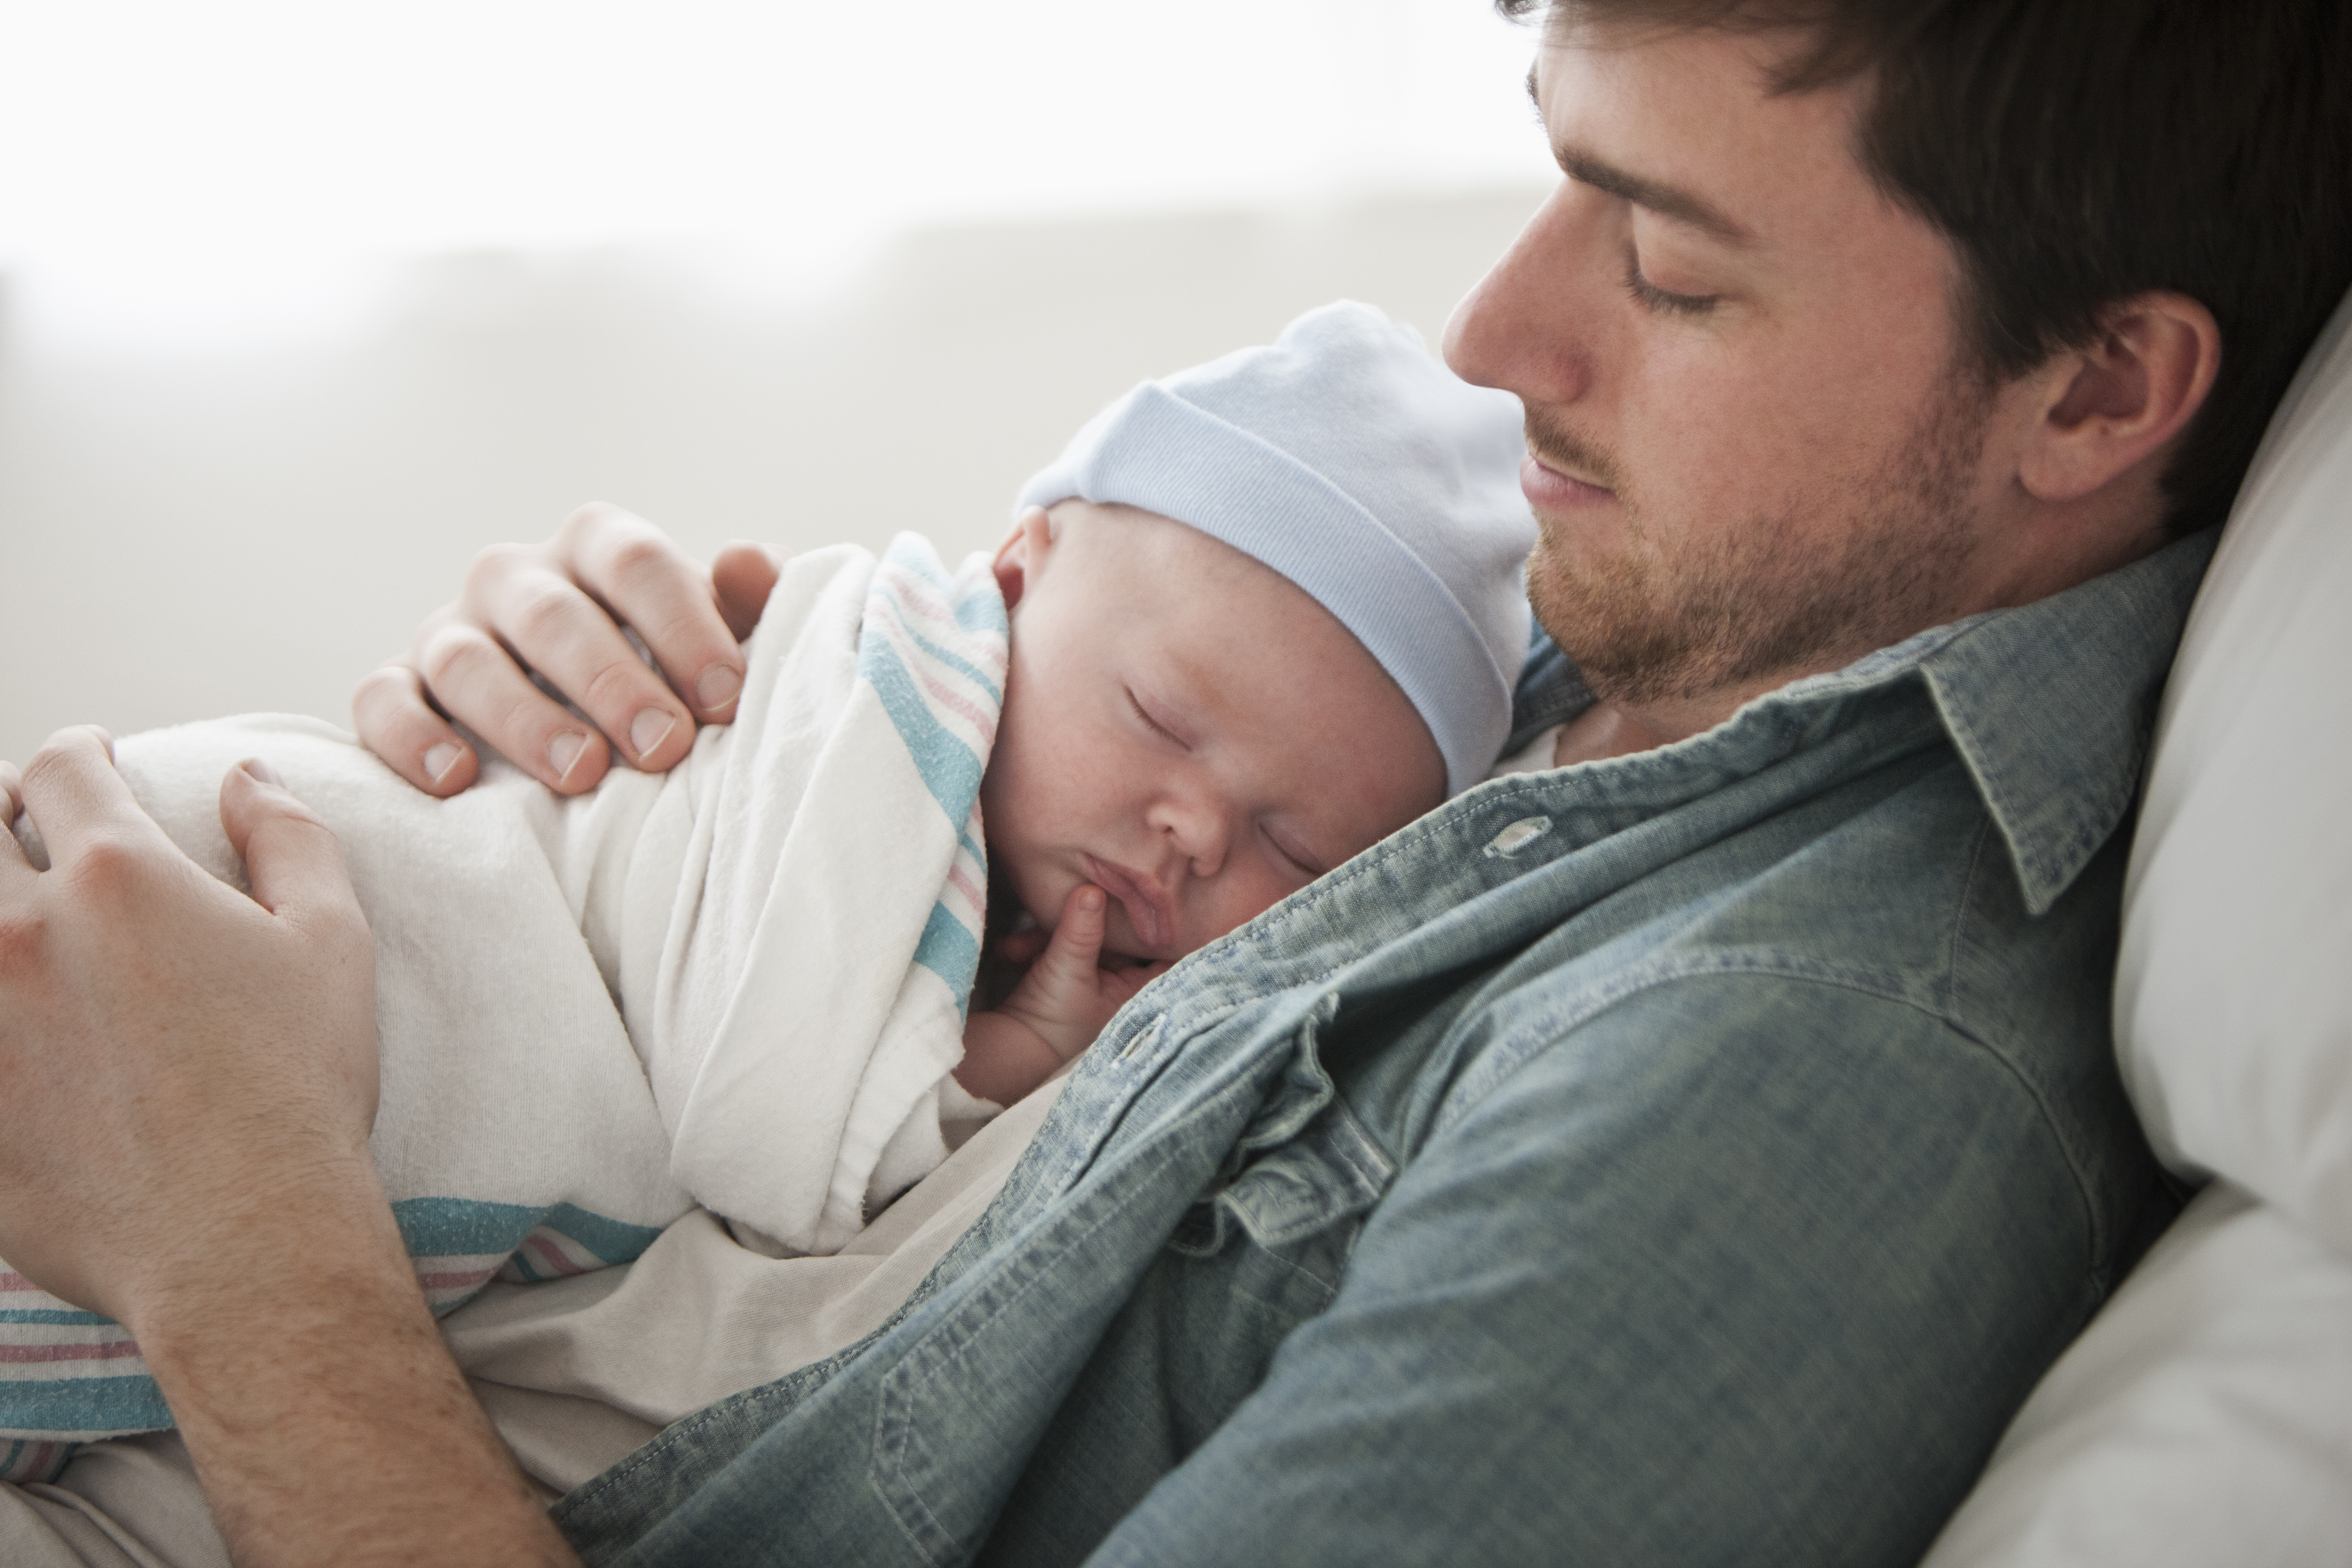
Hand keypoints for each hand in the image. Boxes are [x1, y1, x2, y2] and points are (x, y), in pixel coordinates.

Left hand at [0, 729, 377, 1323]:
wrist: (242, 1240)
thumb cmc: (298, 1090)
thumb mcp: (330, 945)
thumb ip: (290, 839)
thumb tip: (247, 777)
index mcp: (121, 876)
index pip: (64, 768)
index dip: (81, 751)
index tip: (94, 761)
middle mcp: (22, 929)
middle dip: (2, 810)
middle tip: (29, 827)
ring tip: (13, 919)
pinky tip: (13, 1017)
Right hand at [353, 501, 782, 795]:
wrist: (608, 726)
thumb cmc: (677, 673)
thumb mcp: (731, 635)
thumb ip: (758, 601)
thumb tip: (744, 562)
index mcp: (599, 548)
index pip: (635, 562)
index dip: (682, 626)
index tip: (726, 699)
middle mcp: (517, 578)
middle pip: (553, 614)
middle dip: (611, 682)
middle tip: (664, 747)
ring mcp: (451, 631)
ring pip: (467, 659)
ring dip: (525, 718)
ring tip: (583, 774)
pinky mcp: (399, 687)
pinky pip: (383, 701)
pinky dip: (411, 738)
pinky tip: (457, 781)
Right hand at [995, 886, 1170, 1061]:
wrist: (1008, 1047)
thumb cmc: (1052, 1018)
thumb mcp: (1068, 968)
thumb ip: (1081, 928)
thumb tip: (1092, 888)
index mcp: (1137, 988)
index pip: (1166, 950)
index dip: (1163, 924)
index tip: (1152, 893)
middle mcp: (1119, 982)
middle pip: (1117, 936)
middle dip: (1089, 919)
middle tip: (1081, 893)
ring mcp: (1091, 976)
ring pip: (1082, 937)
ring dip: (1048, 934)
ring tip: (1019, 945)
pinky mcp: (1064, 972)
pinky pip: (1057, 945)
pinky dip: (1034, 945)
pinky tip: (1009, 951)